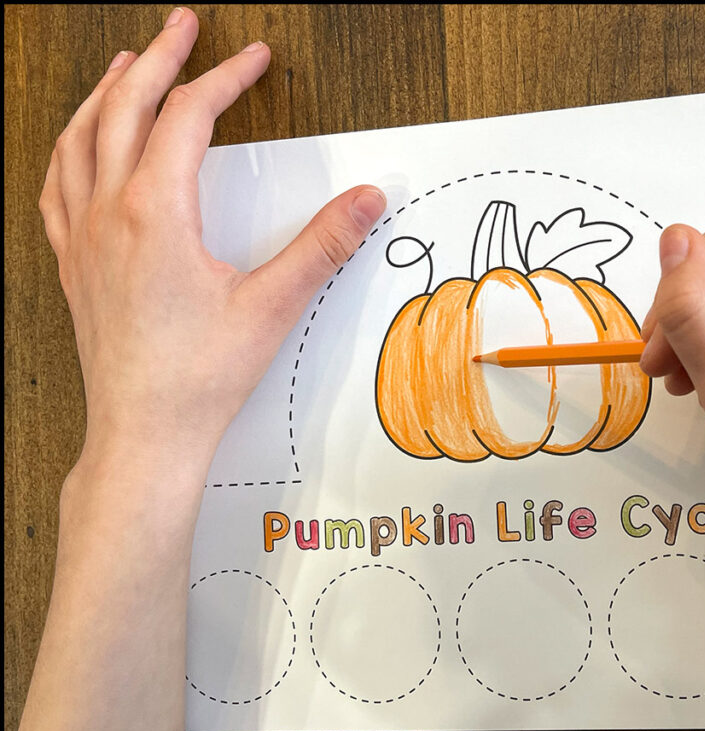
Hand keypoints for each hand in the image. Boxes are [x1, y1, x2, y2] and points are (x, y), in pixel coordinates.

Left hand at [39, 6, 385, 477]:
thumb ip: (323, 246)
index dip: (225, 77)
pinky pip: (57, 183)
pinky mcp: (74, 263)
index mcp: (155, 212)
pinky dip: (70, 146)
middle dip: (158, 57)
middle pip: (125, 106)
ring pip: (79, 137)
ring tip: (126, 65)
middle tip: (181, 26)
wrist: (144, 433)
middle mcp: (109, 213)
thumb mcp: (273, 305)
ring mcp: (83, 237)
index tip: (252, 59)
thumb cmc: (197, 378)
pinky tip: (79, 146)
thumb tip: (365, 200)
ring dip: (106, 92)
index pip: (189, 115)